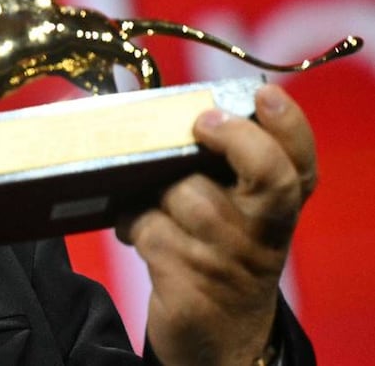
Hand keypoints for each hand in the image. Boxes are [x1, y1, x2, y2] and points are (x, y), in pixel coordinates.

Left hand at [117, 84, 316, 364]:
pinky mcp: (193, 288)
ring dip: (154, 192)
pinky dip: (132, 224)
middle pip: (269, 174)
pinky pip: (151, 232)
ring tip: (144, 199)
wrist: (219, 337)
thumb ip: (215, 166)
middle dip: (236, 138)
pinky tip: (135, 230)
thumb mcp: (234, 212)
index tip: (262, 95)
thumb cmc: (218, 252)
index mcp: (281, 207)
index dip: (289, 123)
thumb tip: (152, 104)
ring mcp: (232, 262)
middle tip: (202, 122)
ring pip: (187, 197)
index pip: (302, 160)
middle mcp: (266, 232)